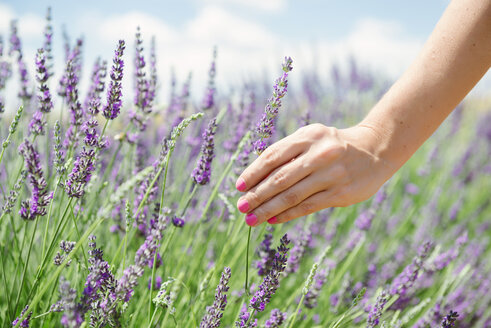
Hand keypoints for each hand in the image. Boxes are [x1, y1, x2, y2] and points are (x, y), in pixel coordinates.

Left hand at [235, 123, 396, 225]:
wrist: (374, 149)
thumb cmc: (332, 145)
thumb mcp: (311, 139)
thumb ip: (287, 153)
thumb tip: (256, 179)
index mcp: (307, 136)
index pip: (273, 156)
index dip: (253, 173)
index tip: (239, 187)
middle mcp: (318, 154)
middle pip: (279, 178)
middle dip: (256, 195)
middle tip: (241, 207)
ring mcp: (331, 174)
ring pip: (292, 195)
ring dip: (268, 209)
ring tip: (252, 219)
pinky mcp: (341, 193)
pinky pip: (308, 206)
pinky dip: (287, 214)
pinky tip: (273, 220)